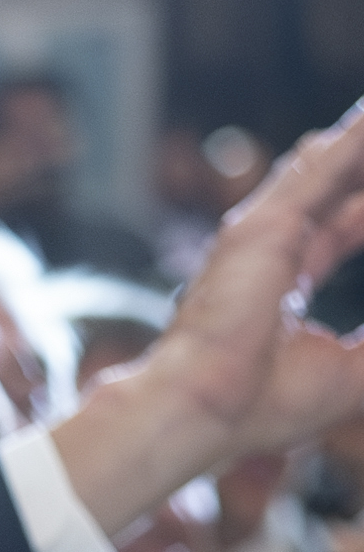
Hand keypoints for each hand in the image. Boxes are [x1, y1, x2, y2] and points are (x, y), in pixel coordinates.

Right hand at [62, 98, 363, 528]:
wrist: (203, 411)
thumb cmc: (262, 404)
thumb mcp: (353, 369)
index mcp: (285, 285)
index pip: (340, 228)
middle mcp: (271, 250)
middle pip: (335, 190)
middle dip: (359, 170)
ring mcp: (263, 233)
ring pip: (329, 167)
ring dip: (356, 143)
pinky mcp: (264, 225)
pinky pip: (326, 167)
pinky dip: (354, 140)